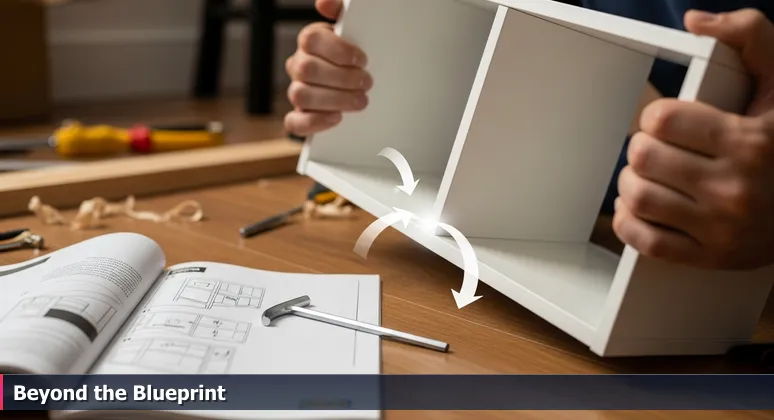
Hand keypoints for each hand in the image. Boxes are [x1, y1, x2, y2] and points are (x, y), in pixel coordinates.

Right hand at [284, 0, 371, 136]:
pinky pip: (293, 122)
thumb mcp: (355, 30)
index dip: (337, 50)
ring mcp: (297, 91)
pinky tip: (337, 117)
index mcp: (310, 41)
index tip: (362, 59)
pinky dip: (314, 122)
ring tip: (360, 101)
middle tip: (366, 83)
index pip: (311, 39)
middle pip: (307, 70)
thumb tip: (323, 2)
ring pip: (300, 95)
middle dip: (341, 78)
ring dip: (334, 100)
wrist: (362, 84)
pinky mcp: (299, 116)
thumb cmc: (357, 55)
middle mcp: (299, 65)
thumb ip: (341, 11)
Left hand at [613, 8, 773, 269]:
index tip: (666, 123)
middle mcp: (736, 187)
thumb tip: (697, 21)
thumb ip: (751, 36)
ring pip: (639, 197)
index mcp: (750, 141)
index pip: (662, 121)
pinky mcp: (711, 257)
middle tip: (654, 150)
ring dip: (631, 184)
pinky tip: (639, 209)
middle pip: (644, 158)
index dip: (655, 117)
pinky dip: (629, 223)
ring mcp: (722, 227)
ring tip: (647, 177)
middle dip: (641, 149)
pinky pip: (646, 243)